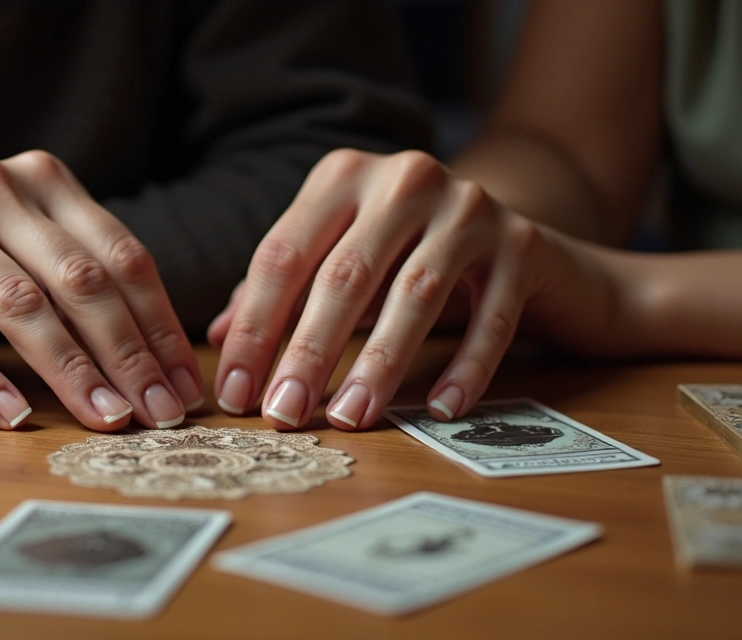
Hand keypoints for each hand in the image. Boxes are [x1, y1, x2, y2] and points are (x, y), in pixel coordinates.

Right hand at [0, 152, 204, 431]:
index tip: (184, 384)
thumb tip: (157, 361)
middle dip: (128, 355)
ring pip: (21, 308)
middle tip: (158, 414)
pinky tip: (15, 417)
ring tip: (105, 420)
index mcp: (42, 180)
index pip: (121, 256)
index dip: (159, 324)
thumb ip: (78, 276)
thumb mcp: (20, 242)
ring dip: (71, 372)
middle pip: (81, 282)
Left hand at [208, 149, 624, 429]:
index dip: (255, 328)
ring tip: (350, 418)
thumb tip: (218, 339)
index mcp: (344, 177)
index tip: (234, 393)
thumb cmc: (411, 258)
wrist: (522, 240)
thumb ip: (284, 292)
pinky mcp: (523, 244)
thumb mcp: (344, 262)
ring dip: (378, 363)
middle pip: (344, 275)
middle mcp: (405, 179)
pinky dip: (465, 367)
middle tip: (283, 414)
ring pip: (415, 294)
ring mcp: (469, 207)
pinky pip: (491, 317)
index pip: (284, 255)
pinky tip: (441, 410)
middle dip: (307, 352)